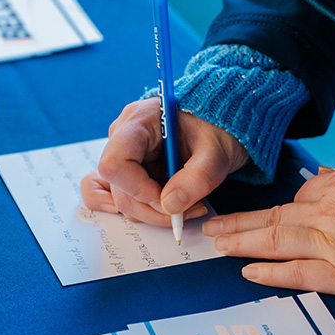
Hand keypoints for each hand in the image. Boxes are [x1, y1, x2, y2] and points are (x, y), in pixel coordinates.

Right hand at [81, 97, 250, 225]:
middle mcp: (124, 137)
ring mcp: (126, 155)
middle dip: (153, 208)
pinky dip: (150, 210)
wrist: (220, 126)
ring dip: (155, 213)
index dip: (138, 189)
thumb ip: (197, 177)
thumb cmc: (216, 128)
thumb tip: (170, 206)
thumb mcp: (217, 152)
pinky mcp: (133, 170)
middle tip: (188, 211)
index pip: (115, 163)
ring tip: (189, 207)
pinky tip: (174, 207)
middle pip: (119, 187)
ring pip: (124, 198)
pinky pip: (129, 198)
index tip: (169, 200)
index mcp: (138, 121)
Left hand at [202, 161, 334, 301]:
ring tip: (217, 244)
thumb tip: (324, 175)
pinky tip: (247, 271)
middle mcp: (332, 209)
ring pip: (274, 240)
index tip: (268, 216)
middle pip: (274, 215)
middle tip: (212, 226)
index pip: (303, 195)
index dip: (285, 207)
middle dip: (238, 221)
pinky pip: (297, 273)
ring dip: (240, 242)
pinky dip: (269, 273)